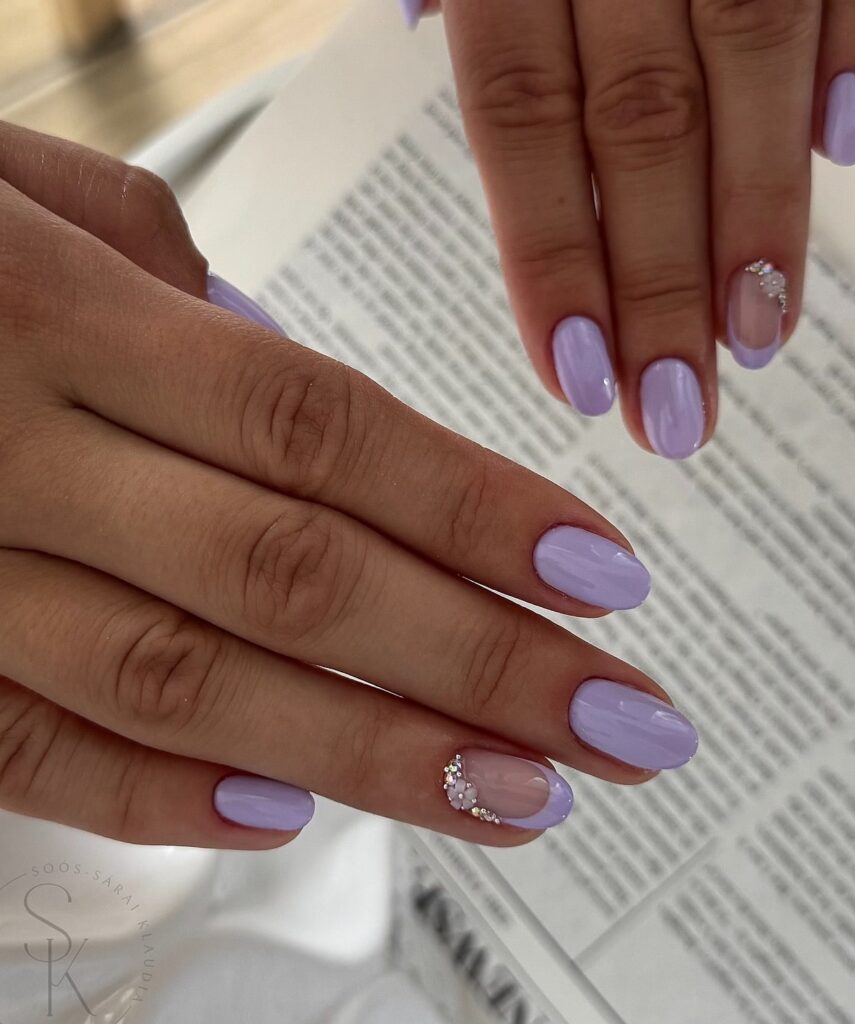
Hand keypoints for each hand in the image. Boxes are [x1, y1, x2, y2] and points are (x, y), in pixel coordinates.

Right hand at [0, 124, 696, 849]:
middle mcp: (18, 453)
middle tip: (621, 724)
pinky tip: (296, 819)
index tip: (607, 578)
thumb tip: (304, 396)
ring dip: (375, 753)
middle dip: (481, 664)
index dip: (482, 512)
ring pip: (193, 683)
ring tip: (521, 792)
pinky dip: (164, 797)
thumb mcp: (36, 203)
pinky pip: (34, 748)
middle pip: (302, 576)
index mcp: (67, 317)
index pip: (330, 433)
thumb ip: (183, 301)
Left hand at [404, 0, 854, 456]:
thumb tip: (432, 37)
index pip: (525, 122)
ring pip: (745, 59)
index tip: (580, 379)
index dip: (555, 259)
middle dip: (661, 284)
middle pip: (637, 124)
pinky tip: (851, 143)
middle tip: (677, 413)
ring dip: (761, 212)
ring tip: (761, 335)